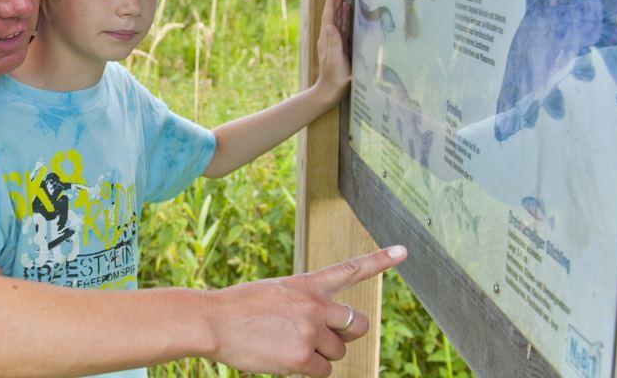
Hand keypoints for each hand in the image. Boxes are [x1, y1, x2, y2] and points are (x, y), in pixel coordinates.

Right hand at [202, 246, 406, 376]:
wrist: (212, 321)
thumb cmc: (236, 309)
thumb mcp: (274, 293)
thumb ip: (304, 305)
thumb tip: (326, 336)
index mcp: (307, 284)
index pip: (350, 269)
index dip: (380, 260)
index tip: (404, 250)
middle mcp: (315, 304)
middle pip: (358, 325)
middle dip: (346, 336)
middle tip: (322, 340)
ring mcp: (311, 330)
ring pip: (338, 352)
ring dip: (320, 355)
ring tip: (287, 347)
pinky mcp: (303, 356)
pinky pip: (324, 371)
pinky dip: (309, 371)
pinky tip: (285, 360)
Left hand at [314, 0, 352, 100]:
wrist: (330, 91)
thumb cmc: (335, 78)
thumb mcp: (335, 60)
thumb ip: (334, 43)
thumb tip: (330, 25)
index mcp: (327, 39)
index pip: (329, 17)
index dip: (332, 3)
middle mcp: (329, 38)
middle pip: (332, 14)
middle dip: (337, 0)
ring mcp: (334, 41)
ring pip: (337, 19)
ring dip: (341, 6)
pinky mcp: (340, 45)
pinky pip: (342, 27)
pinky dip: (344, 17)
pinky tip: (347, 10)